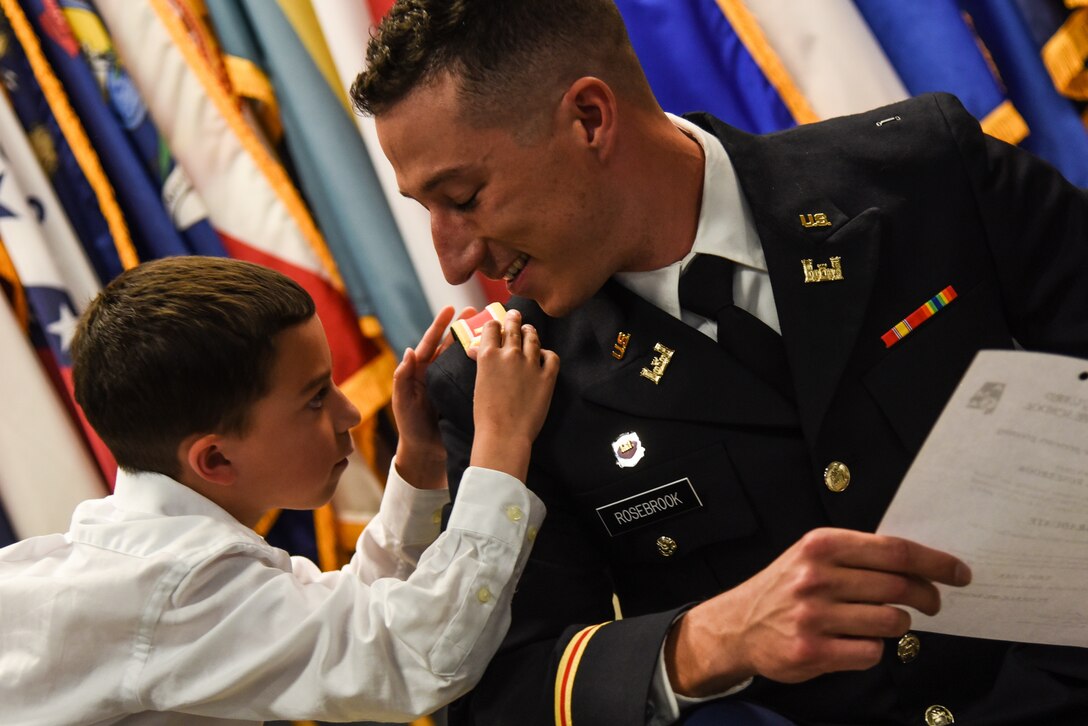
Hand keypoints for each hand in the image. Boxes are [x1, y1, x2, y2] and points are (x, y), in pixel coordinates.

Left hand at [392, 305, 474, 488]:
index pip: (430, 344)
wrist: (427, 454)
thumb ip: (403, 379)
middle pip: (450, 345)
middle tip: (477, 311)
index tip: (452, 309)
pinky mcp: (461, 395)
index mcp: (420, 372)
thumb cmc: (411, 429)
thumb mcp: (404, 404)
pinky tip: (496, 355)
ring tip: (490, 327)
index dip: (440, 326)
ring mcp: (450, 384)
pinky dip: (482, 364)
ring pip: (463, 357)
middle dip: (462, 327)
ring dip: (474, 341)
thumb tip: (409, 351)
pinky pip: (472, 376)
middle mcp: (436, 374)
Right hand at [469, 309, 559, 480]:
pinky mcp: (547, 376)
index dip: (495, 323)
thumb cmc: (486, 414)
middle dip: (514, 319)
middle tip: (515, 315)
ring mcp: (530, 364)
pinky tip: (543, 356)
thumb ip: (482, 362)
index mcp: (488, 355)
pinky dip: (547, 354)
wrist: (504, 434)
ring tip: (529, 331)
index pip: (492, 326)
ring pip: (533, 337)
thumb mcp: (478, 382)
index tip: (497, 323)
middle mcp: (509, 354)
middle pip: (513, 326)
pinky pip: (551, 356)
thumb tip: (477, 350)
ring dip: (530, 332)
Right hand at [664, 527, 971, 694]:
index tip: (958, 572)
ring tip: (880, 621)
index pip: (895, 550)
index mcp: (821, 546)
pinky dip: (873, 649)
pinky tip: (856, 641)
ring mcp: (814, 615)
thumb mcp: (813, 555)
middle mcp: (817, 577)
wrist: (738, 625)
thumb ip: (858, 555)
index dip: (935, 562)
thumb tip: (918, 561)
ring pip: (891, 622)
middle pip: (900, 586)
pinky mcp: (812, 650)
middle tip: (933, 602)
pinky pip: (871, 652)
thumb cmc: (784, 587)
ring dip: (897, 624)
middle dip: (929, 597)